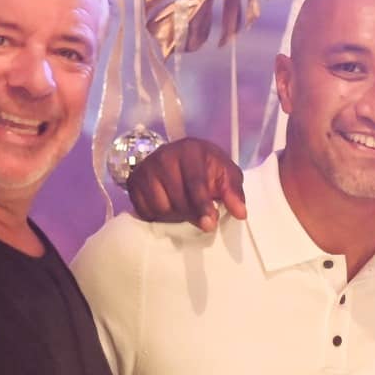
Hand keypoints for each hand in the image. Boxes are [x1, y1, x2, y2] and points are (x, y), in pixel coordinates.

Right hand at [126, 138, 246, 231]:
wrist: (180, 158)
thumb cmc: (207, 167)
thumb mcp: (226, 175)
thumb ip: (234, 193)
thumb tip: (241, 213)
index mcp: (190, 150)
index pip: (195, 181)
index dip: (202, 205)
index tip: (209, 225)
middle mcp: (164, 155)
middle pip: (177, 197)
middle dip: (191, 214)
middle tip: (202, 223)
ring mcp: (146, 168)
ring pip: (160, 206)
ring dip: (175, 215)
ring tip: (185, 208)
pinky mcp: (134, 181)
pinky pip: (145, 210)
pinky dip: (158, 215)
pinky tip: (169, 206)